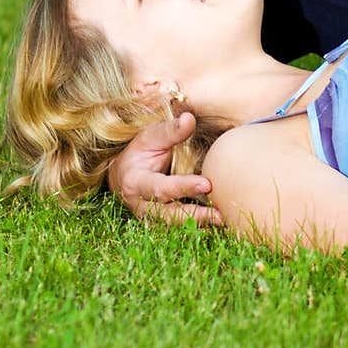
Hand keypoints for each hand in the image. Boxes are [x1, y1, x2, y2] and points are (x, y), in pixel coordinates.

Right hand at [107, 113, 223, 225]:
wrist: (123, 175)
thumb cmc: (139, 152)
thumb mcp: (150, 137)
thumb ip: (170, 131)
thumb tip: (189, 119)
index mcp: (136, 183)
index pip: (161, 188)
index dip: (184, 187)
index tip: (207, 184)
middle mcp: (141, 206)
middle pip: (169, 215)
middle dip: (195, 216)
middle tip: (220, 215)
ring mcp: (150, 218)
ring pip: (175, 226)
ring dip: (200, 225)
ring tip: (224, 221)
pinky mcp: (160, 224)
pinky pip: (179, 229)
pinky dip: (198, 227)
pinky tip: (218, 224)